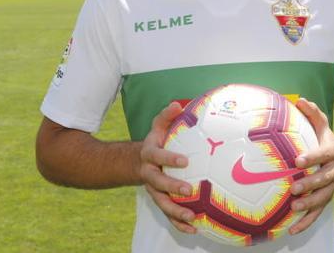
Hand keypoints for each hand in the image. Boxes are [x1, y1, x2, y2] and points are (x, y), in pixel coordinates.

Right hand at [138, 102, 196, 233]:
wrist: (138, 162)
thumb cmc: (156, 142)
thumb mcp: (158, 127)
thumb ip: (166, 116)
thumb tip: (178, 104)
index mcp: (150, 155)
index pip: (158, 156)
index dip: (170, 158)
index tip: (185, 160)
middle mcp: (149, 175)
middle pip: (158, 183)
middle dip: (172, 187)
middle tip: (189, 190)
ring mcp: (154, 190)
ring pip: (162, 203)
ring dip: (176, 212)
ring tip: (193, 217)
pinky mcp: (160, 201)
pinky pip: (168, 215)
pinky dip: (179, 223)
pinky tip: (194, 228)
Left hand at [289, 98, 333, 234]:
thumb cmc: (328, 142)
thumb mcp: (324, 127)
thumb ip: (313, 114)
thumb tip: (300, 100)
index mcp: (332, 152)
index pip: (323, 154)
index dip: (312, 157)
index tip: (298, 160)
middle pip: (325, 179)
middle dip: (311, 184)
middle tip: (295, 187)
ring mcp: (332, 187)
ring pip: (323, 198)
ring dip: (310, 205)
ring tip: (294, 208)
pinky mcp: (327, 199)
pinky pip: (318, 212)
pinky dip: (306, 222)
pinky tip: (292, 230)